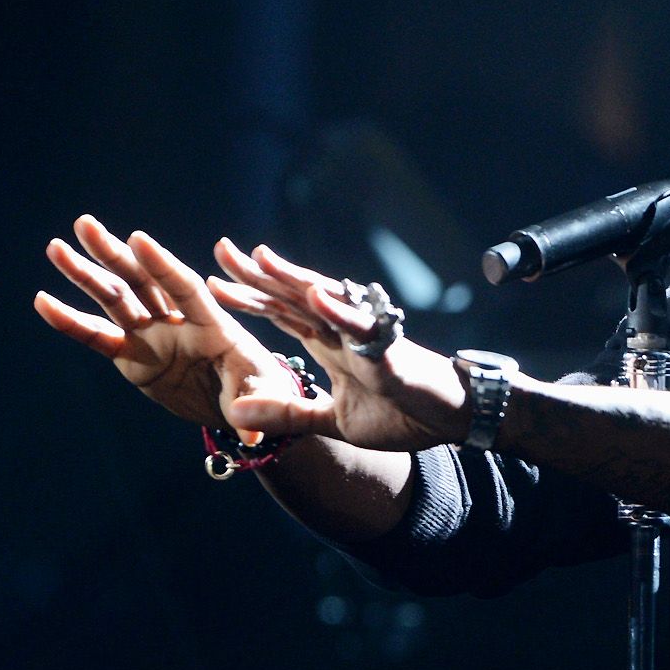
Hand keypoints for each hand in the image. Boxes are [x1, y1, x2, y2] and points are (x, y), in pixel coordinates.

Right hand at [35, 216, 305, 435]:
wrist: (243, 403)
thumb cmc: (264, 392)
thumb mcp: (267, 396)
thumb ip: (256, 403)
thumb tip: (251, 431)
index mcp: (214, 323)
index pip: (185, 288)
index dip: (162, 265)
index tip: (138, 239)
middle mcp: (179, 321)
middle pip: (143, 282)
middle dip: (115, 254)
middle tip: (85, 224)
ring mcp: (153, 336)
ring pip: (116, 300)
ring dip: (87, 275)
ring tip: (56, 247)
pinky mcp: (134, 356)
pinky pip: (98, 337)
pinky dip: (71, 321)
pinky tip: (43, 301)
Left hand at [209, 240, 472, 451]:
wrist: (454, 417)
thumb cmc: (403, 413)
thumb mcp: (332, 421)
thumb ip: (288, 413)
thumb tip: (236, 413)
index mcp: (330, 344)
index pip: (282, 314)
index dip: (250, 297)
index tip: (214, 282)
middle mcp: (344, 331)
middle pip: (294, 297)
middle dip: (258, 275)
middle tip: (221, 249)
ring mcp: (366, 338)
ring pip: (323, 300)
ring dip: (291, 279)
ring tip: (259, 257)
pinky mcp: (388, 352)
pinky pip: (360, 328)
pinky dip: (337, 311)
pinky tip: (313, 296)